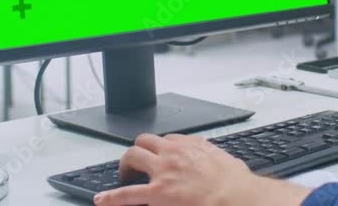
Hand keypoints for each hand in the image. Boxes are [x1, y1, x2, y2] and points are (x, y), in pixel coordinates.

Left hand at [94, 133, 309, 205]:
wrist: (235, 196)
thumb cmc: (235, 183)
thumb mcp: (226, 160)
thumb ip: (214, 157)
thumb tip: (222, 162)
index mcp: (191, 145)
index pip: (168, 139)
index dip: (161, 148)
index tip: (160, 154)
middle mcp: (173, 153)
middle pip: (145, 141)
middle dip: (138, 150)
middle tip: (136, 163)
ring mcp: (163, 172)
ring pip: (133, 156)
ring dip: (125, 164)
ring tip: (124, 174)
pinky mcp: (157, 193)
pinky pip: (127, 194)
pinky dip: (112, 197)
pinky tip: (102, 199)